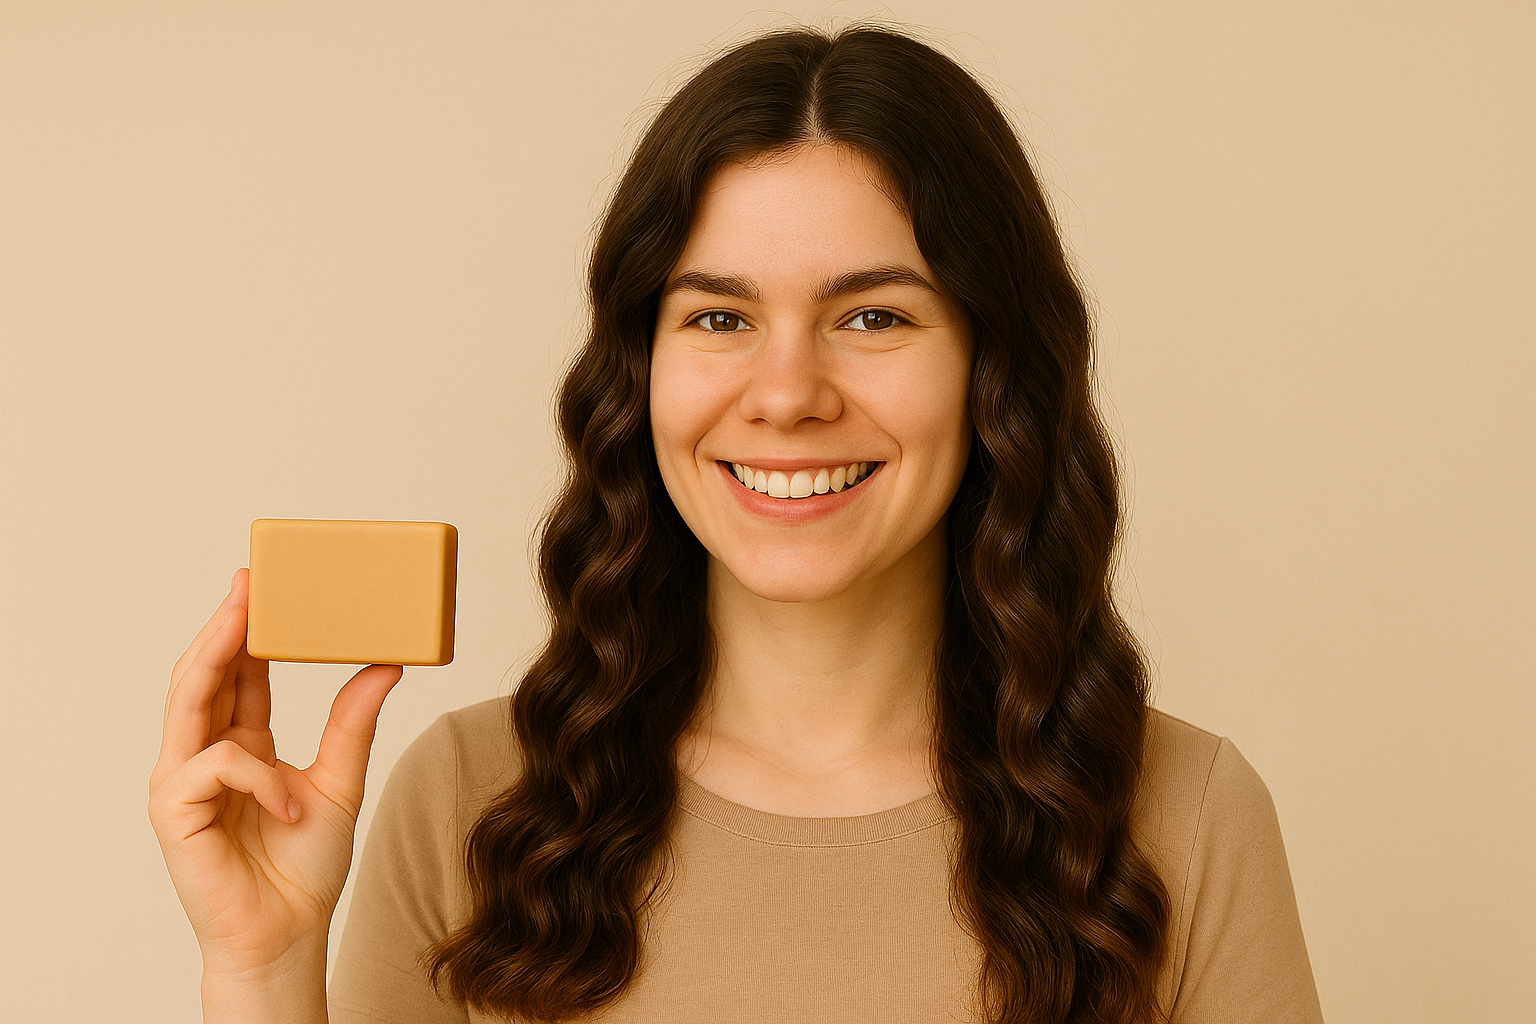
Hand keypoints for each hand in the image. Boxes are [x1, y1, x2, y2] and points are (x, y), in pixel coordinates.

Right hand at [148, 568, 402, 977]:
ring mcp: (182, 782)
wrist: (288, 933)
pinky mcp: (173, 812)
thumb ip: (354, 723)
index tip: (267, 585)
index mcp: (240, 746)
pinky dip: (256, 775)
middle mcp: (204, 757)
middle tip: (248, 583)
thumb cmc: (305, 868)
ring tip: (241, 617)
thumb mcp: (341, 781)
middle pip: (203, 676)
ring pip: (189, 701)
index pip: (237, 676)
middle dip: (223, 625)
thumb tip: (385, 665)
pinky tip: (288, 801)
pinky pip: (214, 765)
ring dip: (215, 655)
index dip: (248, 630)